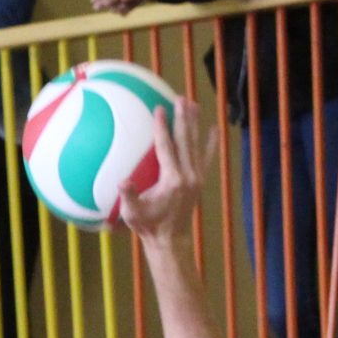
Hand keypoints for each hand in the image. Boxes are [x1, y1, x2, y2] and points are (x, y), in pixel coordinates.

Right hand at [116, 99, 210, 245]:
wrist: (171, 239)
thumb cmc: (148, 226)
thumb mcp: (133, 214)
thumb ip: (129, 196)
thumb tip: (123, 181)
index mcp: (172, 180)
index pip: (166, 147)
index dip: (162, 128)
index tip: (159, 109)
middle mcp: (188, 175)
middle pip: (185, 140)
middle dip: (183, 117)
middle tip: (180, 98)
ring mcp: (197, 177)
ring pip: (196, 144)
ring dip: (195, 123)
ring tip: (193, 104)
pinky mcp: (200, 180)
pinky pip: (206, 157)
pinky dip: (211, 142)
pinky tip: (215, 128)